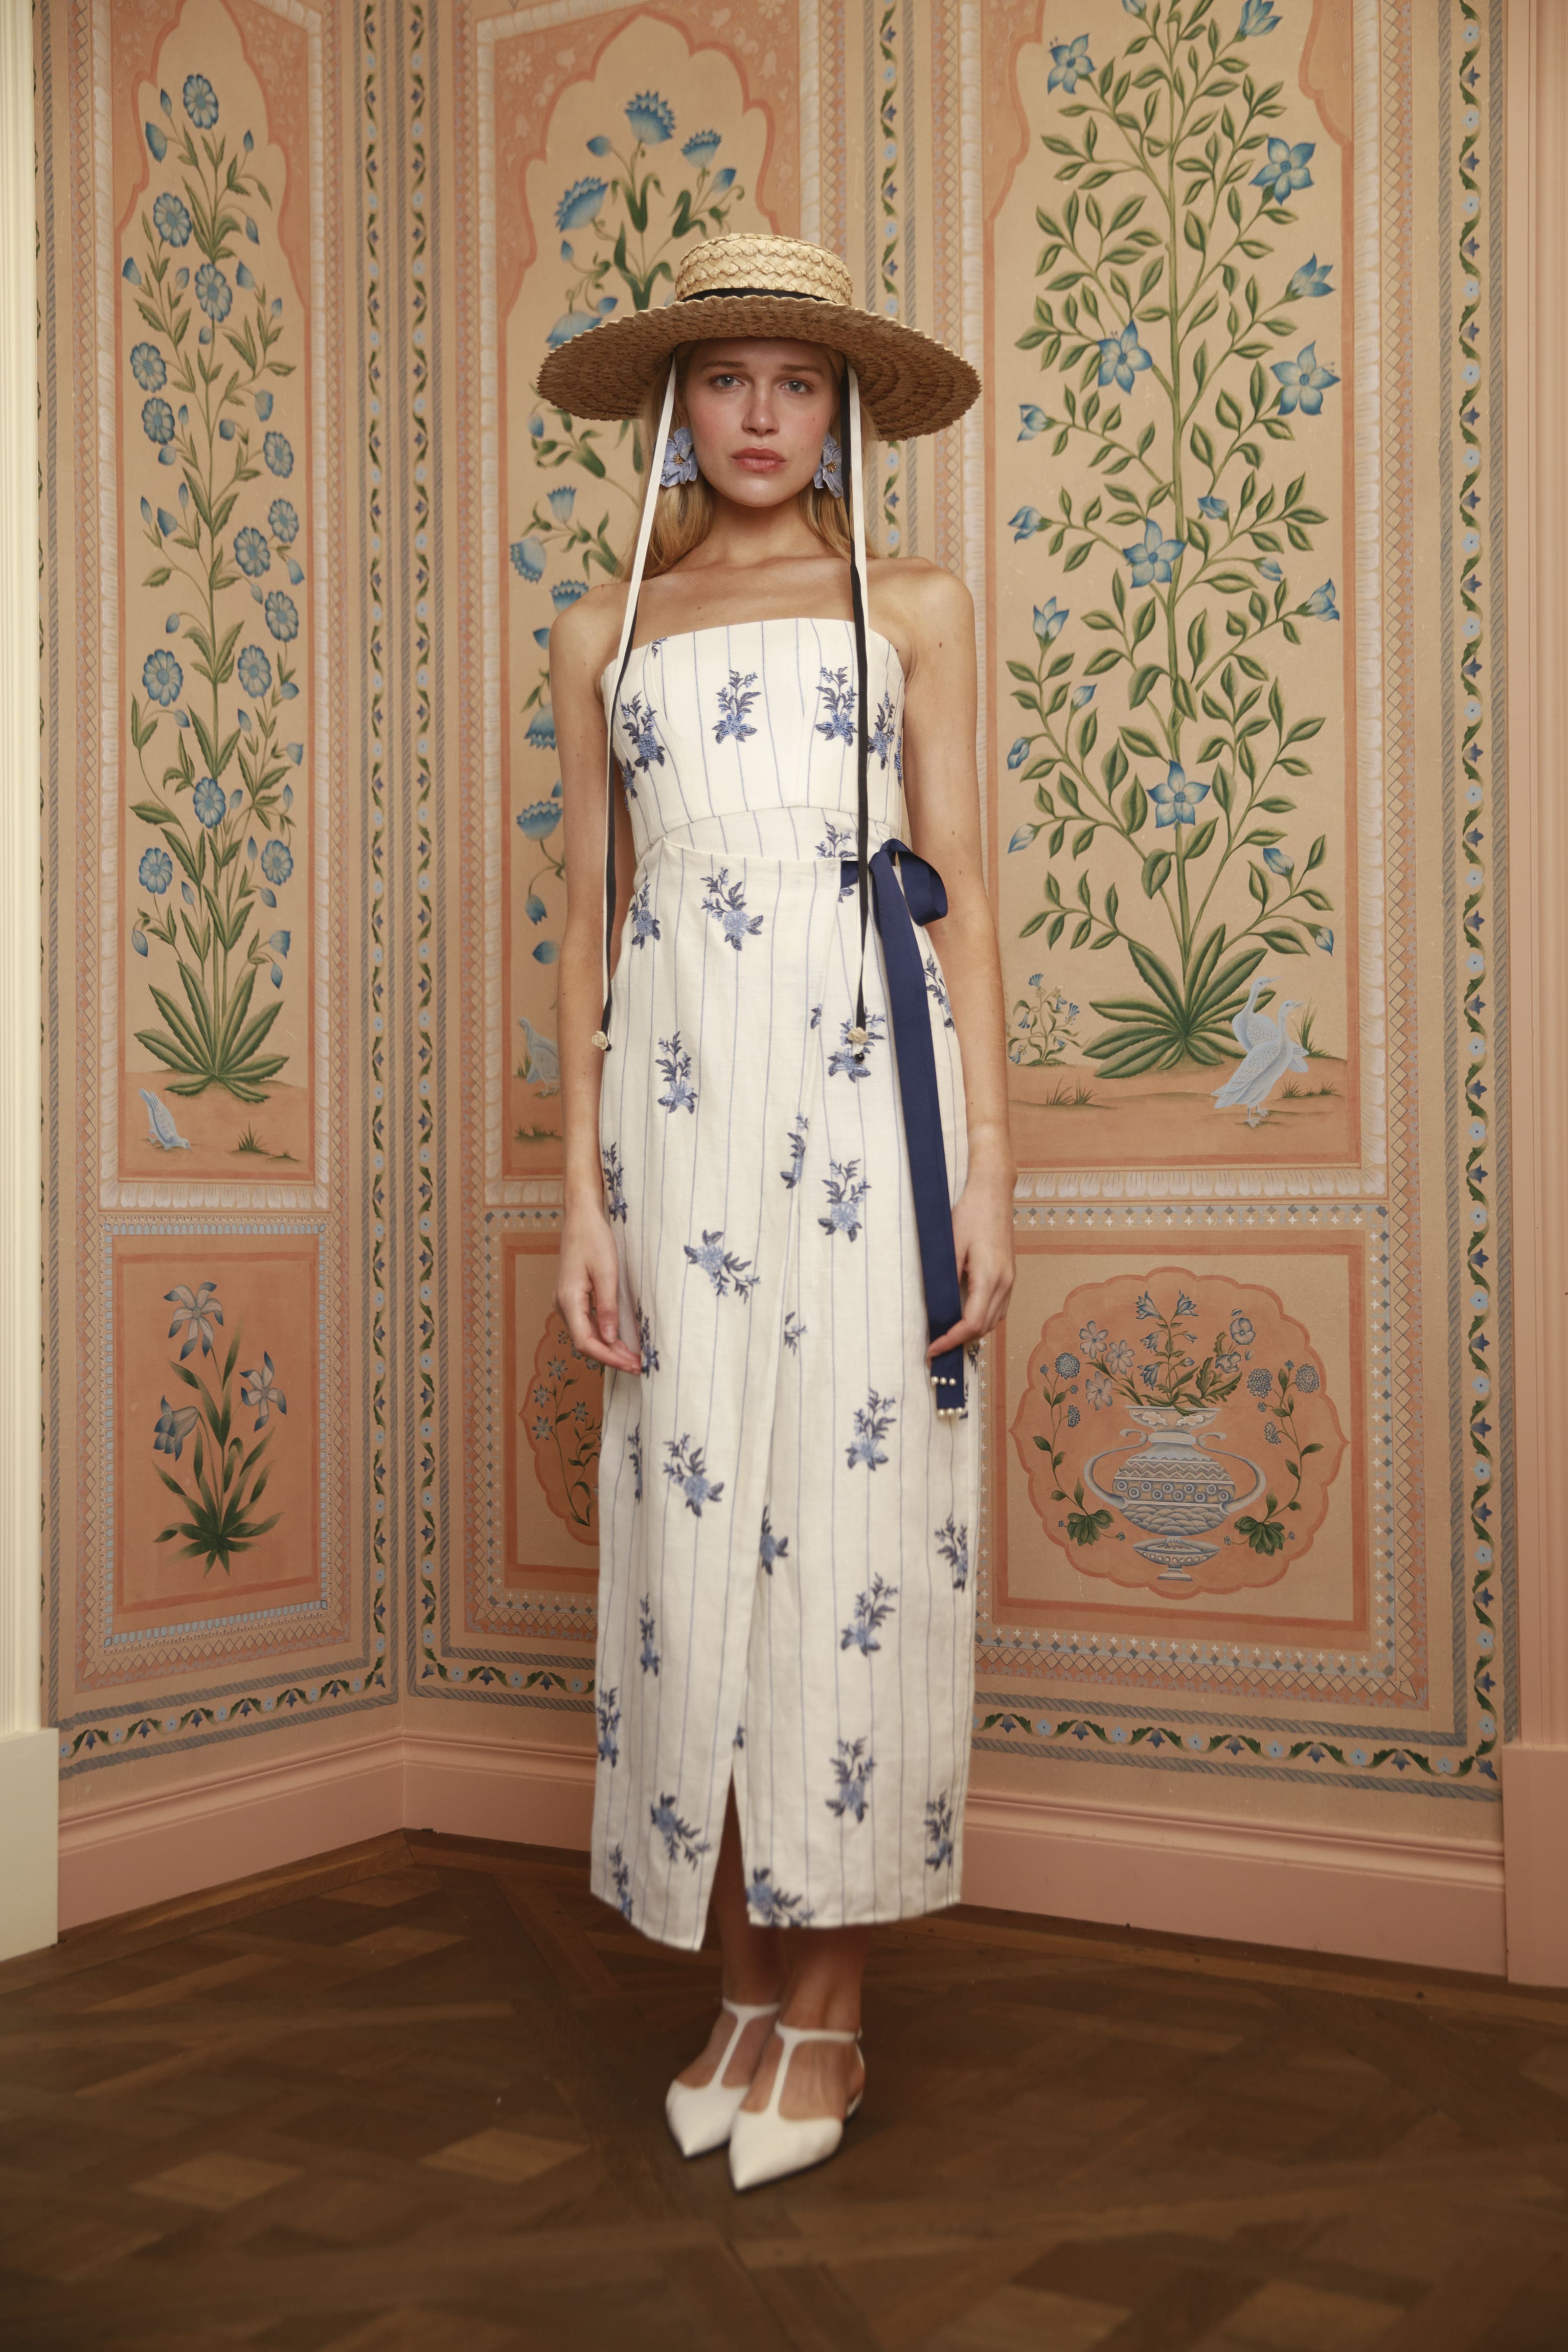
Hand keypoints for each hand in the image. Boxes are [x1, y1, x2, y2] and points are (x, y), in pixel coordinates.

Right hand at [556, 1207, 641, 1372]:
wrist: (581, 1218)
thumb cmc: (594, 1239)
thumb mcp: (606, 1272)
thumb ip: (608, 1307)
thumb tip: (610, 1340)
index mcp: (568, 1300)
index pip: (586, 1342)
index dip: (609, 1358)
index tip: (631, 1365)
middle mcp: (563, 1305)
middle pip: (585, 1343)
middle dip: (611, 1357)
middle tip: (638, 1366)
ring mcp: (566, 1302)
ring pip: (586, 1335)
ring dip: (609, 1349)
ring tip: (633, 1358)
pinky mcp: (573, 1298)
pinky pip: (587, 1324)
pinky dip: (604, 1336)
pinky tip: (620, 1341)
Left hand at [927, 1167, 1014, 1360]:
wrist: (993, 1192)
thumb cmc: (970, 1213)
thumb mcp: (951, 1246)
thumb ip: (946, 1279)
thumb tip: (937, 1308)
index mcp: (990, 1277)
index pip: (972, 1324)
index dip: (951, 1340)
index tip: (932, 1349)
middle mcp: (1005, 1282)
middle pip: (985, 1328)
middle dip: (960, 1342)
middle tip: (936, 1348)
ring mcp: (1010, 1279)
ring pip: (995, 1320)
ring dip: (972, 1332)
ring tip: (947, 1336)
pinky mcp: (1009, 1275)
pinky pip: (999, 1308)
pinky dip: (982, 1319)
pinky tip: (965, 1316)